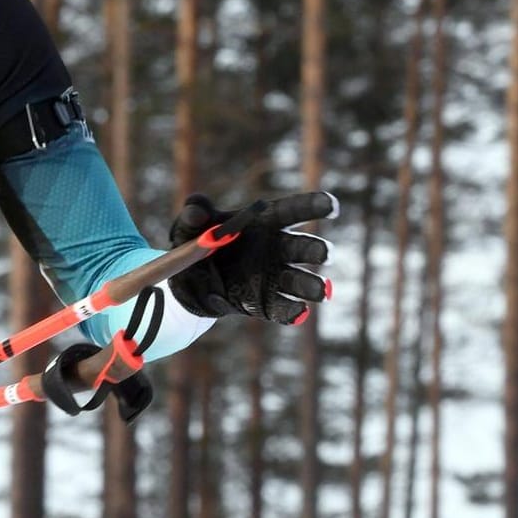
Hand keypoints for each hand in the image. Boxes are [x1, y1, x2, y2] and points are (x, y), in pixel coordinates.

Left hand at [168, 191, 337, 324]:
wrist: (187, 279)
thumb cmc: (195, 240)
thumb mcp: (189, 224)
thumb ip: (194, 213)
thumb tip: (197, 211)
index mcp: (265, 222)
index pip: (294, 211)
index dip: (314, 205)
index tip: (331, 206)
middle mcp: (277, 249)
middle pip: (304, 248)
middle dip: (317, 251)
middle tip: (324, 254)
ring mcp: (274, 278)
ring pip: (300, 281)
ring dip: (313, 286)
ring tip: (322, 292)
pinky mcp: (264, 303)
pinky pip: (281, 308)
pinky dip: (292, 311)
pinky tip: (299, 312)